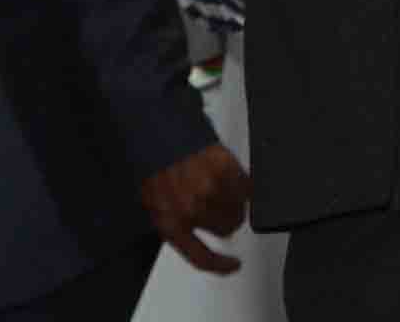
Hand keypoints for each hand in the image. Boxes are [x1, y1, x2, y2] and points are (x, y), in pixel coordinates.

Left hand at [139, 142, 249, 275]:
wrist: (155, 134)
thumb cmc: (153, 167)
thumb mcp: (154, 204)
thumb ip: (177, 223)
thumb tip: (201, 232)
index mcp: (170, 224)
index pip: (202, 257)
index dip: (221, 265)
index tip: (232, 264)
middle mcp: (191, 211)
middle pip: (226, 229)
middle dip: (224, 221)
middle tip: (219, 207)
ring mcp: (211, 190)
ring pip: (239, 210)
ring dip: (235, 202)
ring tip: (222, 188)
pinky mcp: (226, 169)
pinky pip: (247, 187)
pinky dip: (244, 185)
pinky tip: (233, 177)